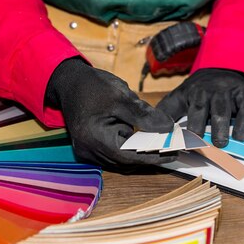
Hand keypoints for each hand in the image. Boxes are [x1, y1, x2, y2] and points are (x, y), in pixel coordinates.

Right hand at [46, 58, 175, 168]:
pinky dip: (129, 150)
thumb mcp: (121, 96)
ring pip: (120, 161)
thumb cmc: (93, 86)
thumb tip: (168, 128)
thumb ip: (144, 115)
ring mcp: (87, 151)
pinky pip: (113, 155)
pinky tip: (143, 142)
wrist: (70, 82)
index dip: (153, 157)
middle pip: (125, 161)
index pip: (130, 156)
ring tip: (162, 145)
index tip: (174, 153)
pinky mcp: (89, 149)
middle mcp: (88, 150)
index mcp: (94, 137)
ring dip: (140, 154)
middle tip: (173, 149)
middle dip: (149, 156)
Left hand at [157, 68, 243, 146]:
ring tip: (240, 138)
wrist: (220, 71)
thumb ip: (166, 113)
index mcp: (200, 92)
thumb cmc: (198, 93)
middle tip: (219, 143)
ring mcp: (240, 91)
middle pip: (221, 106)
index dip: (195, 124)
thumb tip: (153, 128)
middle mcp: (221, 90)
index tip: (193, 139)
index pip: (197, 107)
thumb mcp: (179, 99)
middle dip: (220, 125)